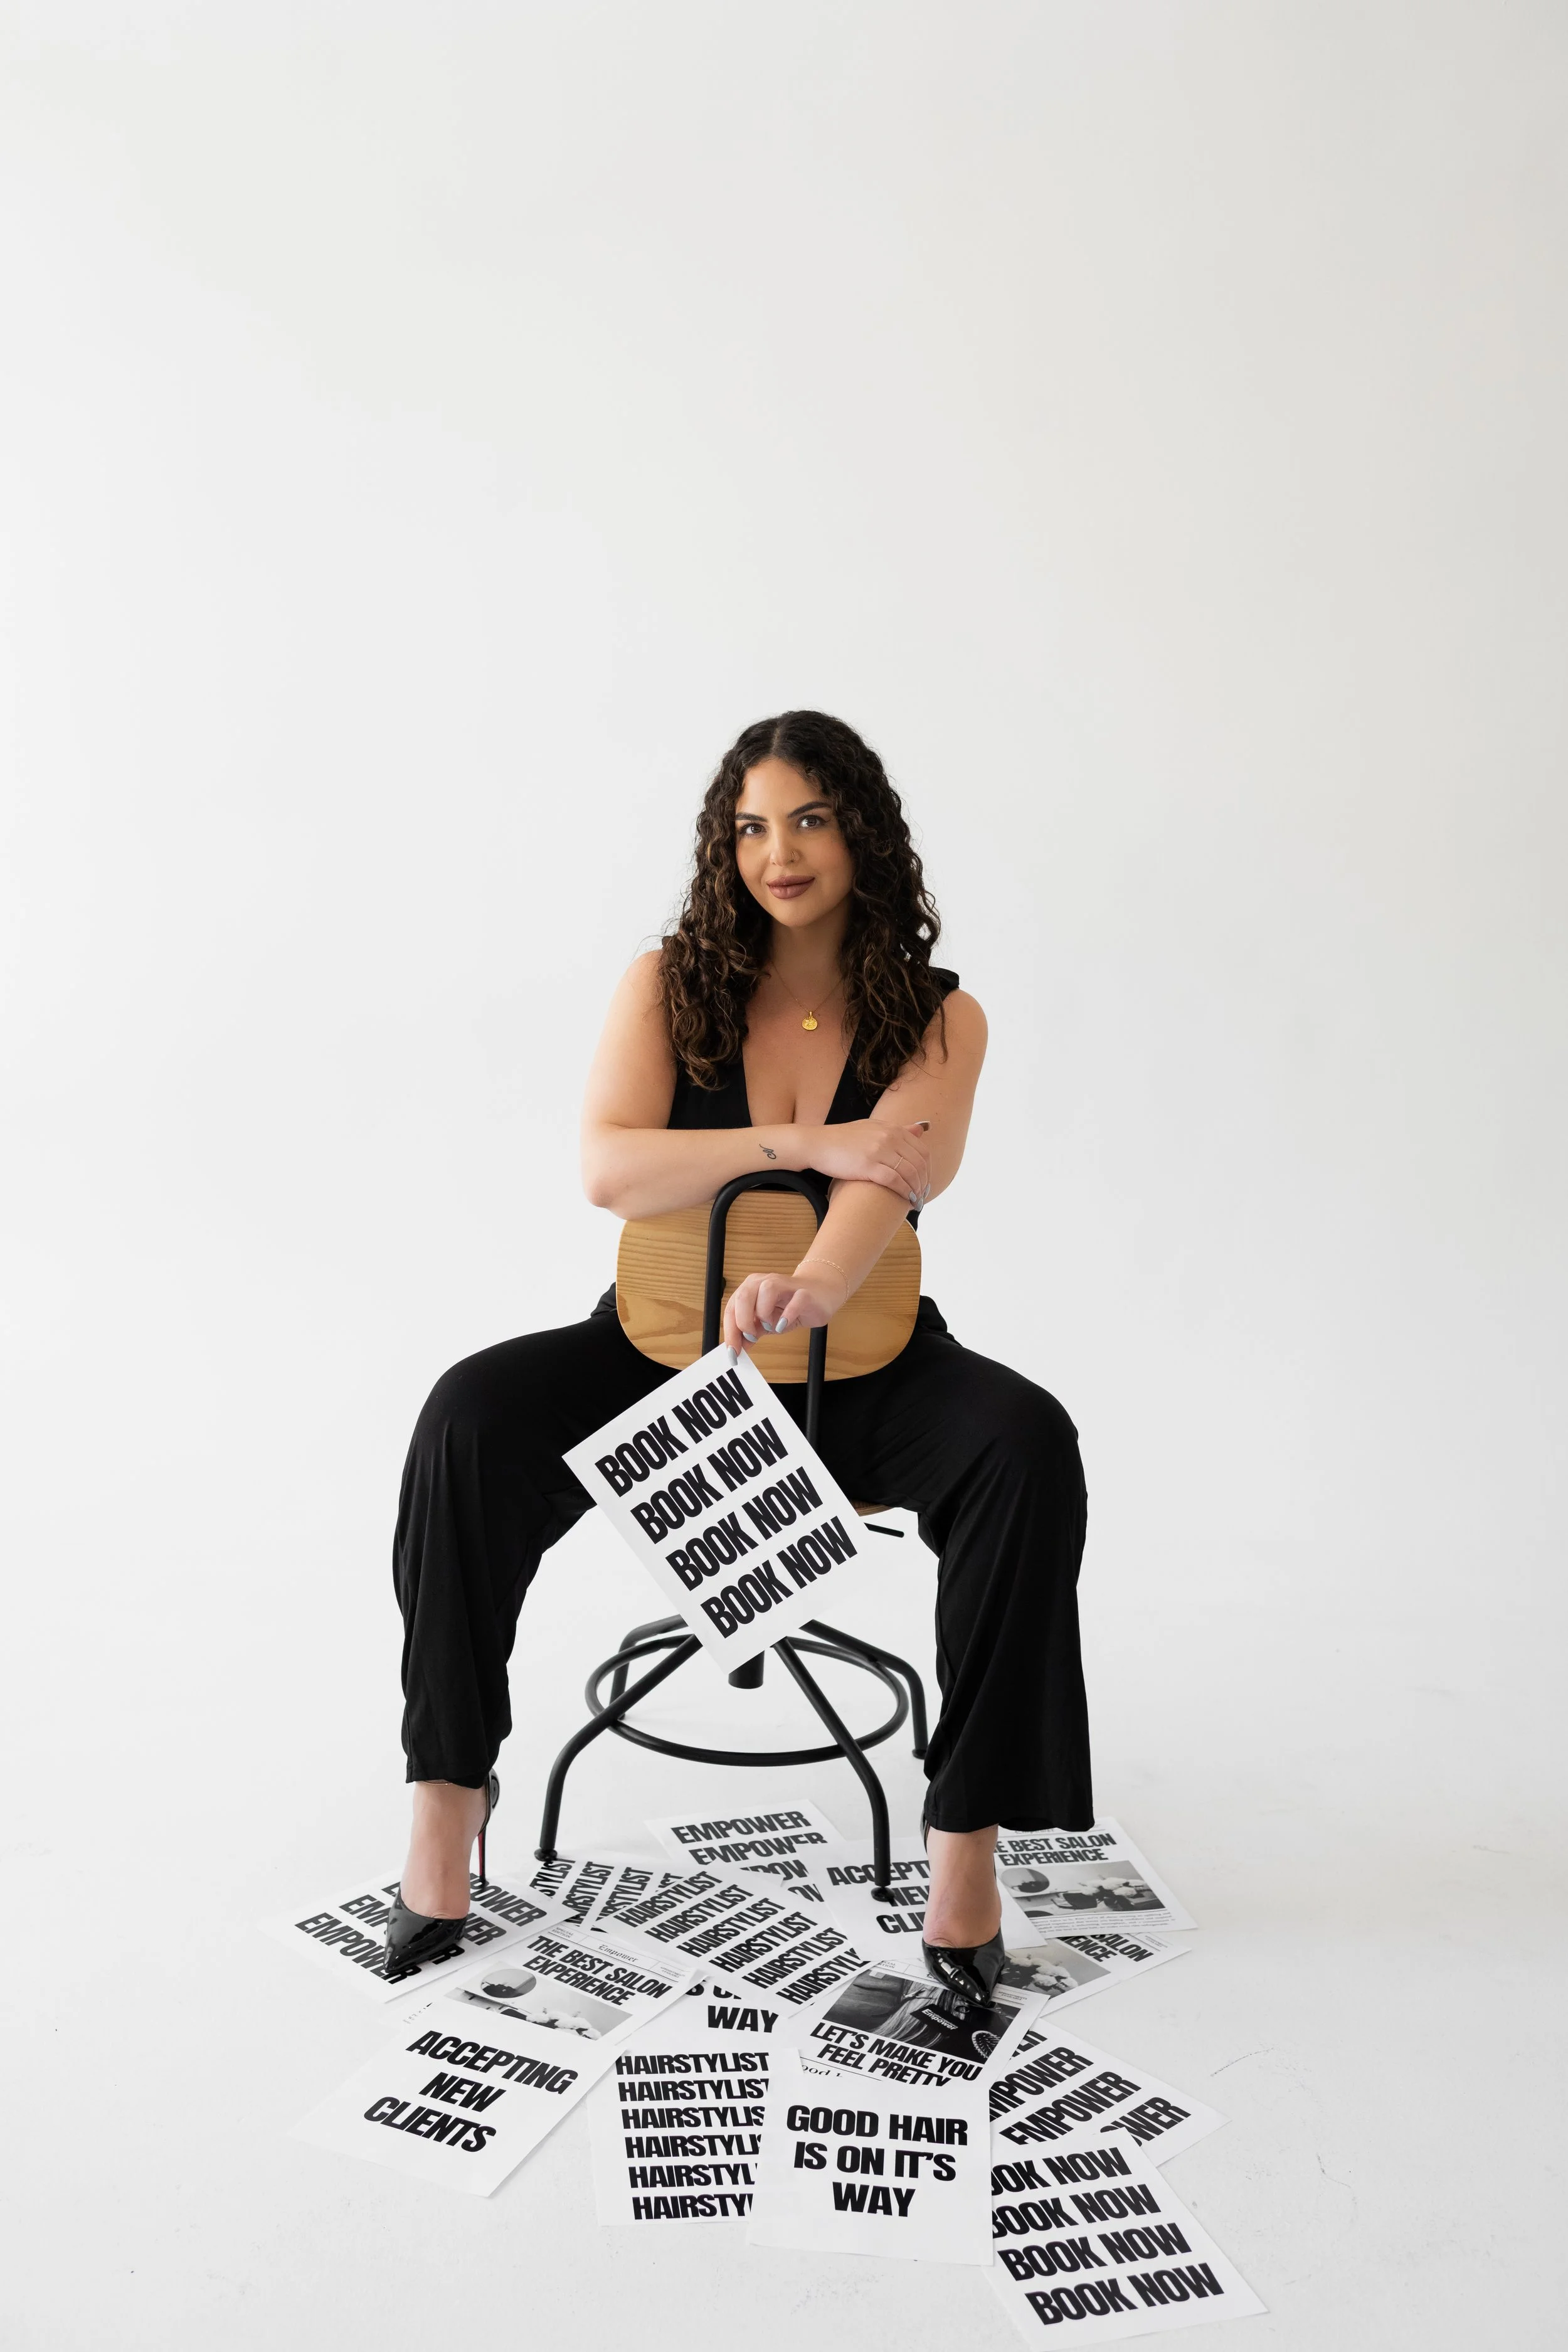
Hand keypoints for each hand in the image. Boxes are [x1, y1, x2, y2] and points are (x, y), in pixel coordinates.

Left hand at [723, 1263, 851, 1351]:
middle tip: (751, 1338)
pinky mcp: (804, 1293)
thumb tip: (737, 1349)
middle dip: (743, 1322)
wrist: (820, 1294)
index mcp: (751, 1288)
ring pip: (766, 1290)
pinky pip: (795, 1300)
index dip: (730, 1331)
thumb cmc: (790, 1306)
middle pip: (744, 1296)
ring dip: (763, 1314)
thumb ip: (751, 1332)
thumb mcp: (766, 1321)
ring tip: (770, 1327)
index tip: (732, 1353)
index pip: (732, 1308)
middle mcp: (765, 1282)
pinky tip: (782, 1326)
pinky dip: (787, 1315)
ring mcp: (786, 1286)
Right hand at [801, 1117, 931, 1207]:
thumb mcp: (873, 1127)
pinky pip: (894, 1181)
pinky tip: (904, 1201)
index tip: (925, 1184)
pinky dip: (903, 1193)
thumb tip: (922, 1129)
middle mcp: (889, 1137)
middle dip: (924, 1183)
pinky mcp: (868, 1166)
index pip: (923, 1151)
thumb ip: (898, 1129)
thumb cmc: (843, 1138)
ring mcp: (879, 1151)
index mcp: (893, 1129)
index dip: (928, 1171)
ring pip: (909, 1174)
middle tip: (922, 1197)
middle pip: (919, 1164)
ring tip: (915, 1202)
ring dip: (916, 1191)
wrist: (817, 1143)